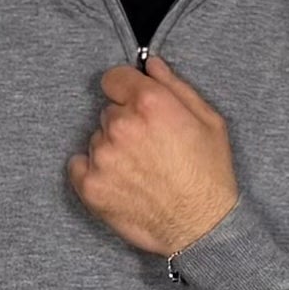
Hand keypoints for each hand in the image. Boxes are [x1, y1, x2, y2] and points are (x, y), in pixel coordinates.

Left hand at [67, 52, 239, 259]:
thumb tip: (150, 63)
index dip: (126, 91)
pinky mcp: (90, 186)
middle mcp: (121, 125)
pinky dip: (93, 173)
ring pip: (97, 141)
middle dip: (125, 125)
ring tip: (140, 172)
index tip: (135, 105)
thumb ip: (175, 86)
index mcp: (150, 102)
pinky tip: (120, 183)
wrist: (202, 226)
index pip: (113, 78)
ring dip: (112, 151)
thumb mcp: (208, 120)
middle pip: (108, 112)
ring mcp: (102, 156)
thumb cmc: (209, 173)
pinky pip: (78, 166)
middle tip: (149, 149)